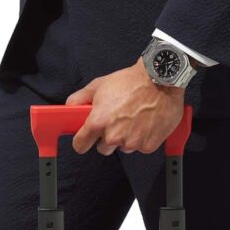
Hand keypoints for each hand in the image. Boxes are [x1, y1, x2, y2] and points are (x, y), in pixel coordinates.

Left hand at [65, 57, 184, 154]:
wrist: (160, 81)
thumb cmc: (129, 82)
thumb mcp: (98, 85)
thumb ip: (79, 98)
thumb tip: (70, 107)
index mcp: (98, 122)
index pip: (80, 145)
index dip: (82, 141)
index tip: (85, 139)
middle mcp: (113, 136)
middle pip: (103, 148)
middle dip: (106, 137)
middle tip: (115, 120)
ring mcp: (131, 142)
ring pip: (122, 147)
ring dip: (125, 137)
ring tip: (133, 118)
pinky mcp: (148, 146)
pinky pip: (140, 147)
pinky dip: (142, 138)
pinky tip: (145, 122)